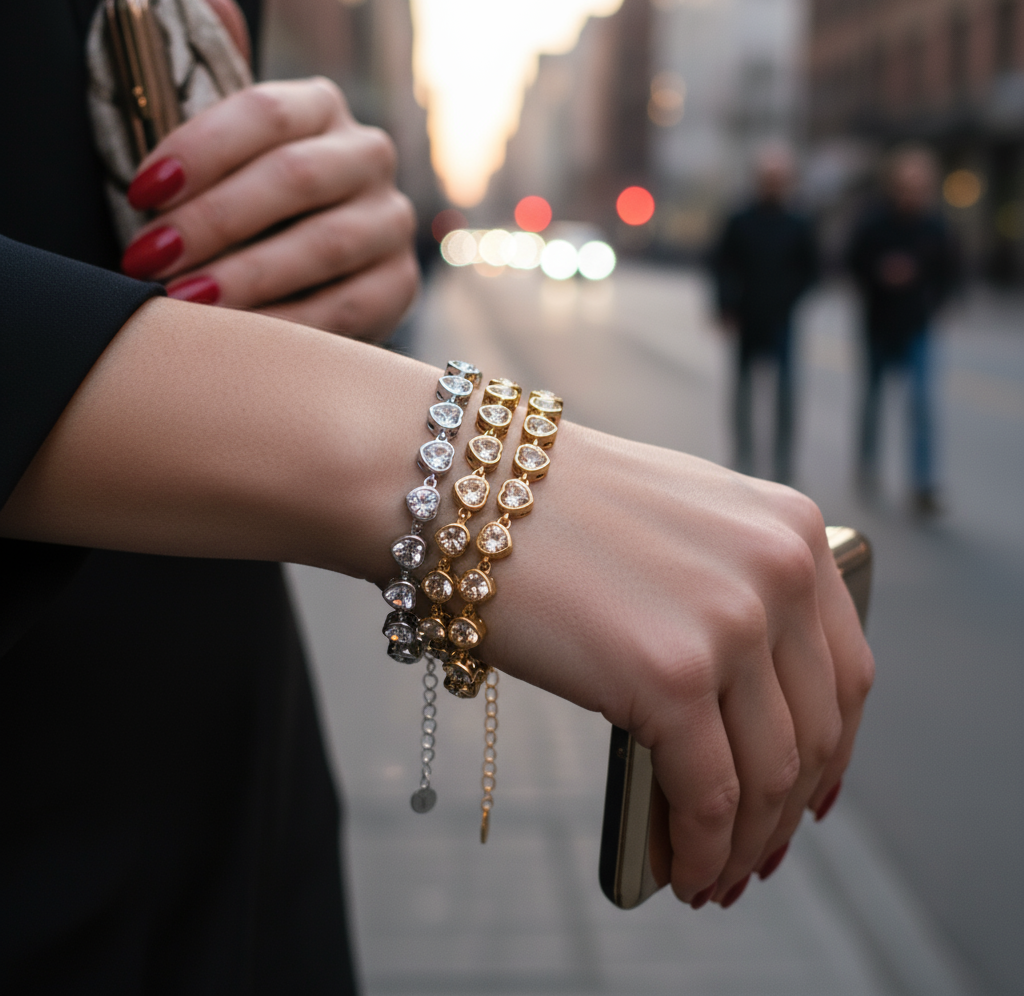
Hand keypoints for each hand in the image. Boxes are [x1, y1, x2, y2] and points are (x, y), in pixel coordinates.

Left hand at [122, 78, 418, 340]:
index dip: (199, 149)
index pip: (265, 112)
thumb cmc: (258, 206)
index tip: (140, 192)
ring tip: (186, 301)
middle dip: (215, 220)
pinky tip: (240, 337)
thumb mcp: (236, 145)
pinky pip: (347, 306)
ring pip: (325, 244)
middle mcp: (369, 156)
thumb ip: (223, 81)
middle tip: (150, 257)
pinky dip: (289, 323)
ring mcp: (392, 221)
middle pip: (295, 177)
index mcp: (323, 108)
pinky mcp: (400, 283)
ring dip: (249, 276)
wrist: (321, 271)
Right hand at [481, 423, 873, 906]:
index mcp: (792, 529)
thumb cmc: (553, 507)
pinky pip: (708, 795)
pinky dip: (704, 850)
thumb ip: (736, 588)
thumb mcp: (681, 524)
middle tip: (755, 856)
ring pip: (769, 775)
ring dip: (746, 845)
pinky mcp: (672, 675)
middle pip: (815, 732)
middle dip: (787, 812)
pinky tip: (687, 875)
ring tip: (716, 878)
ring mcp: (731, 622)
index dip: (833, 751)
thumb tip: (749, 701)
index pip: (846, 670)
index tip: (810, 797)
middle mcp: (781, 570)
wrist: (464, 486)